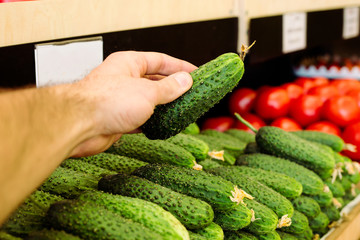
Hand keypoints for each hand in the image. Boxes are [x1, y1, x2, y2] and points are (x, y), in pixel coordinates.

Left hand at [70, 51, 195, 156]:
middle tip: (191, 93)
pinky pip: (141, 118)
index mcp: (129, 63)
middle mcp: (124, 79)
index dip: (179, 66)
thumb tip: (185, 80)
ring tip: (182, 110)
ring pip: (148, 101)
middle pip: (154, 81)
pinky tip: (164, 125)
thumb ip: (168, 88)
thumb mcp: (147, 92)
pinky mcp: (118, 118)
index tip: (195, 72)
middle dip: (173, 88)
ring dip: (164, 107)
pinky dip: (153, 122)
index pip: (160, 61)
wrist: (80, 126)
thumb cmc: (105, 101)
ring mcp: (121, 99)